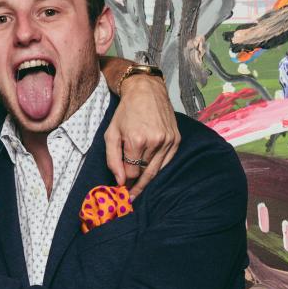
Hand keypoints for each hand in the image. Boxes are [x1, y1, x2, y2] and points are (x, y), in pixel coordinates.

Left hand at [104, 74, 179, 198]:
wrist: (146, 91)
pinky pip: (166, 162)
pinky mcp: (176, 140)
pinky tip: (149, 171)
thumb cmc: (125, 112)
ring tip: (138, 188)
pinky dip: (157, 168)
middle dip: (136, 185)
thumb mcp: (111, 134)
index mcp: (136, 140)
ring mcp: (168, 141)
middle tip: (131, 196)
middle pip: (144, 174)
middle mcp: (155, 142)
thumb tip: (119, 181)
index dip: (125, 182)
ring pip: (156, 170)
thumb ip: (112, 159)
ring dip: (146, 179)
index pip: (131, 173)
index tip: (121, 189)